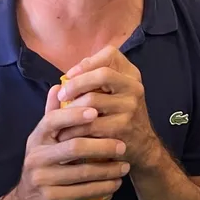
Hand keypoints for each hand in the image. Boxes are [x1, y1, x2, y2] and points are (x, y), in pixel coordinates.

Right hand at [4, 85, 129, 199]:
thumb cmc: (44, 163)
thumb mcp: (45, 139)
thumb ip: (54, 113)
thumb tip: (59, 85)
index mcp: (37, 138)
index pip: (53, 120)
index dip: (74, 115)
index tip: (97, 112)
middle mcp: (36, 157)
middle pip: (74, 147)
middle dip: (102, 146)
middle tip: (123, 146)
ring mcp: (41, 180)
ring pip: (82, 172)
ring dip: (108, 169)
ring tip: (125, 166)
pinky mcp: (50, 199)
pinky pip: (82, 192)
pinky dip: (102, 187)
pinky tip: (116, 183)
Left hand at [56, 47, 160, 171]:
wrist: (140, 144)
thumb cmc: (118, 115)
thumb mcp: (114, 93)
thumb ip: (94, 81)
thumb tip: (69, 75)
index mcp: (131, 75)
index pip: (111, 55)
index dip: (87, 62)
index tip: (69, 75)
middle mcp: (134, 87)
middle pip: (102, 75)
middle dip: (75, 84)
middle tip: (61, 96)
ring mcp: (130, 107)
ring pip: (92, 100)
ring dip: (70, 110)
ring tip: (59, 118)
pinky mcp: (122, 128)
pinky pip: (89, 125)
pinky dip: (72, 129)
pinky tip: (65, 134)